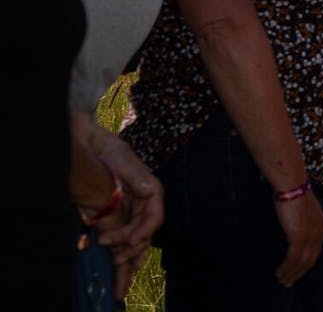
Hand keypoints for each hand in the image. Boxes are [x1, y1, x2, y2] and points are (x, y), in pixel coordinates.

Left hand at [76, 120, 161, 297]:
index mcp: (149, 187)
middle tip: (112, 255)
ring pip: (138, 235)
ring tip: (114, 264)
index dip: (143, 231)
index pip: (154, 215)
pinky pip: (127, 234)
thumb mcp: (118, 156)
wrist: (86, 141)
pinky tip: (116, 260)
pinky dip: (124, 249)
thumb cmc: (103, 146)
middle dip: (132, 246)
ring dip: (128, 252)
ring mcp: (133, 206)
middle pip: (145, 230)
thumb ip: (134, 174)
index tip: (126, 242)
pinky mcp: (121, 211)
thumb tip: (149, 192)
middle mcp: (144, 199)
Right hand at [274, 190, 322, 286]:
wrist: (292, 185)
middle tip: (288, 282)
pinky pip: (293, 257)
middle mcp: (319, 233)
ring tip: (282, 280)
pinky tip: (280, 272)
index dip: (306, 264)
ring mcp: (310, 236)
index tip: (297, 273)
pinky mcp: (299, 236)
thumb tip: (292, 234)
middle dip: (299, 273)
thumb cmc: (294, 195)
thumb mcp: (303, 212)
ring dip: (291, 273)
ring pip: (302, 262)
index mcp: (322, 227)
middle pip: (310, 260)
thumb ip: (302, 224)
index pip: (315, 252)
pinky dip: (287, 267)